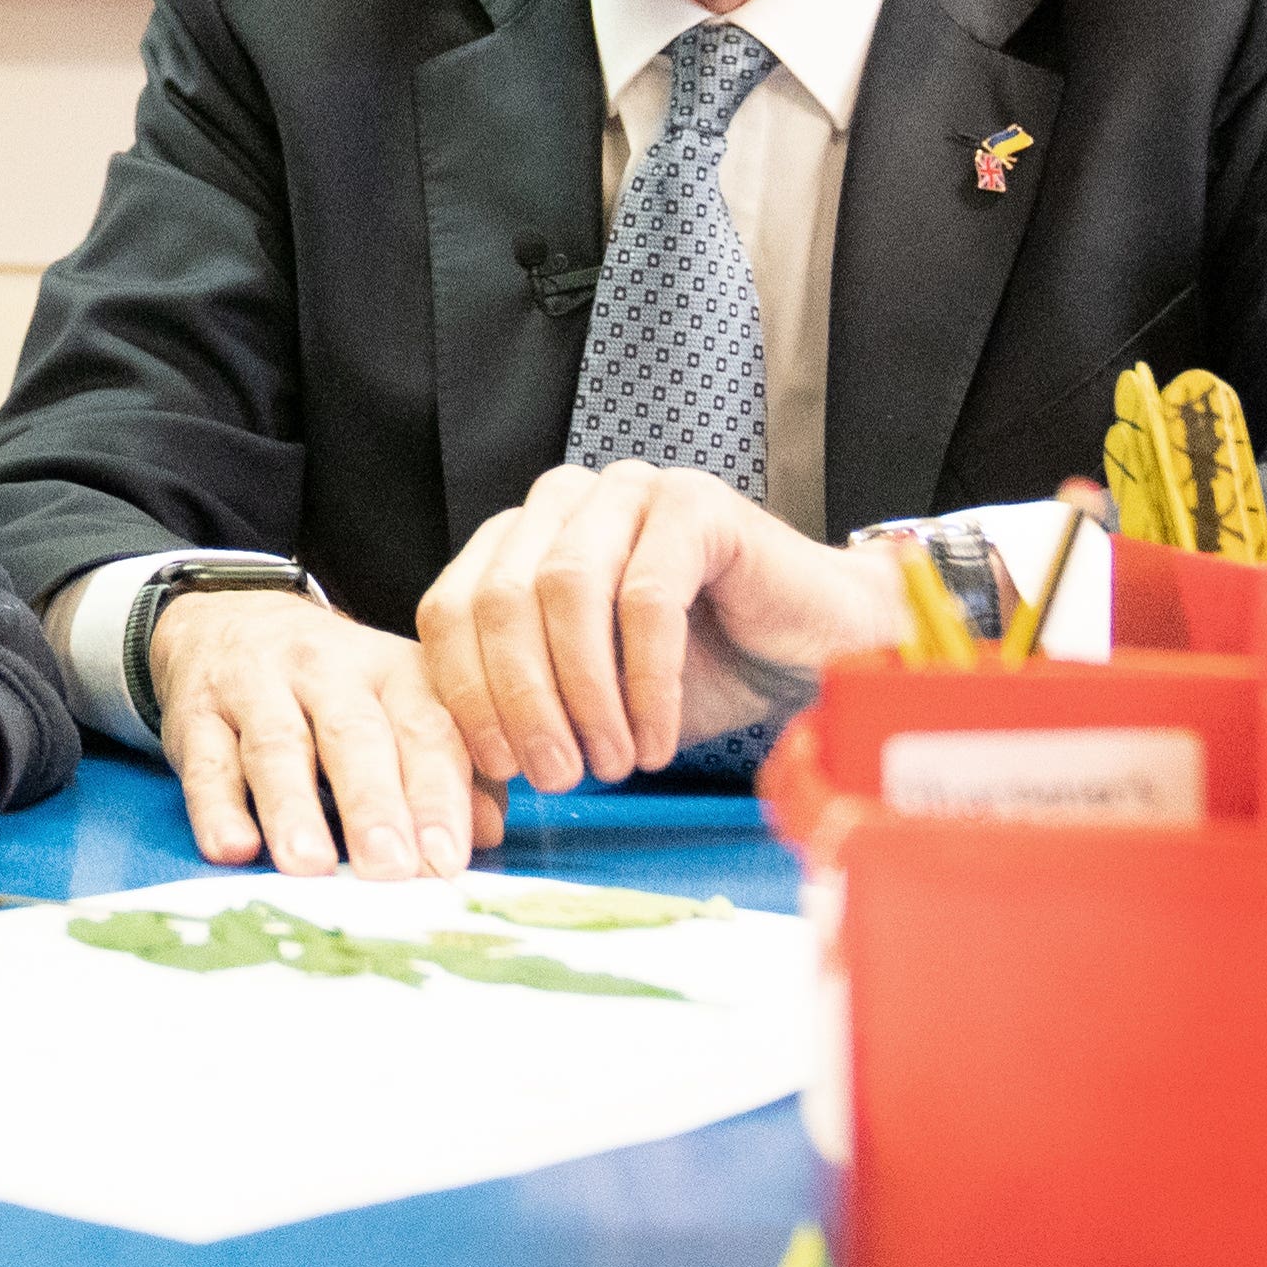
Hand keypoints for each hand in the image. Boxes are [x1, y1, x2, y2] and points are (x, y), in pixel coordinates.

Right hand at [144, 588, 495, 877]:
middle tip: (389, 869)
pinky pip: (206, 760)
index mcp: (393, 671)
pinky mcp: (197, 713)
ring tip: (309, 865)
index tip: (447, 859)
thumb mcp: (400, 707)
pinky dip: (216, 806)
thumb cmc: (336, 690)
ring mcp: (256, 687)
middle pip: (354, 735)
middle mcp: (328, 670)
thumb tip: (490, 830)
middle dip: (374, 804)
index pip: (424, 728)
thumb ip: (452, 768)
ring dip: (293, 807)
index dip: (438, 794)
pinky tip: (232, 847)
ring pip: (276, 746)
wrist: (232, 621)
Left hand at [415, 461, 905, 791]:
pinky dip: (646, 684)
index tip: (497, 767)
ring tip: (609, 763)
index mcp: (523, 538)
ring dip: (581, 693)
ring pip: (565, 590)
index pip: (452, 606)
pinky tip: (654, 740)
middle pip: (500, 598)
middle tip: (553, 775)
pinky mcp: (695, 503)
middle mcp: (567, 501)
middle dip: (520, 700)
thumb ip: (529, 706)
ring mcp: (630, 490)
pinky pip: (647, 598)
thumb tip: (469, 764)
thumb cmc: (701, 670)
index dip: (466, 693)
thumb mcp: (593, 696)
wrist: (814, 649)